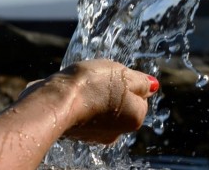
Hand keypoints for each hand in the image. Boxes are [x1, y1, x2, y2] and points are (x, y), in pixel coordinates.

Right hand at [20, 59, 158, 143]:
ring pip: (101, 107)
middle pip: (120, 103)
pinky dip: (79, 103)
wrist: (55, 101)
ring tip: (82, 84)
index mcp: (135, 118)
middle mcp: (118, 132)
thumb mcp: (123, 74)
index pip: (140, 96)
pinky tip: (72, 93)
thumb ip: (141, 81)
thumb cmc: (91, 85)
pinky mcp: (77, 133)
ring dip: (94, 95)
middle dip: (110, 89)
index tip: (114, 75)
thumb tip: (153, 85)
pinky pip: (83, 113)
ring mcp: (96, 135)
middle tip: (98, 78)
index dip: (127, 81)